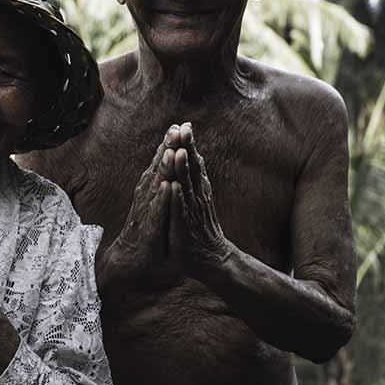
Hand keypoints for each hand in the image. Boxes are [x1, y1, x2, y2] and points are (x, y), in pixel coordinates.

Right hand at [95, 127, 183, 299]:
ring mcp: (145, 214)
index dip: (169, 146)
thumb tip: (171, 171)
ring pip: (155, 187)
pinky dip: (162, 200)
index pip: (161, 166)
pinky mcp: (147, 231)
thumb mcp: (158, 210)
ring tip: (171, 150)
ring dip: (163, 169)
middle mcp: (147, 199)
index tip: (179, 127)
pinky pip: (156, 213)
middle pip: (158, 170)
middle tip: (176, 128)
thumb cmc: (146, 235)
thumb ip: (162, 190)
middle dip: (167, 149)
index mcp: (152, 193)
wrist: (130, 262)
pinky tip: (167, 187)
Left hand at [167, 122, 232, 279]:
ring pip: (186, 188)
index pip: (194, 164)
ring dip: (183, 170)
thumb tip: (192, 153)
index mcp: (198, 190)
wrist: (211, 261)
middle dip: (188, 149)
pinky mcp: (184, 229)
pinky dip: (176, 200)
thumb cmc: (201, 229)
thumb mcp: (197, 200)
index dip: (190, 145)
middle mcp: (197, 198)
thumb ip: (194, 179)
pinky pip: (180, 212)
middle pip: (192, 170)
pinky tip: (173, 187)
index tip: (185, 124)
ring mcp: (191, 214)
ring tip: (179, 152)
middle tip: (185, 128)